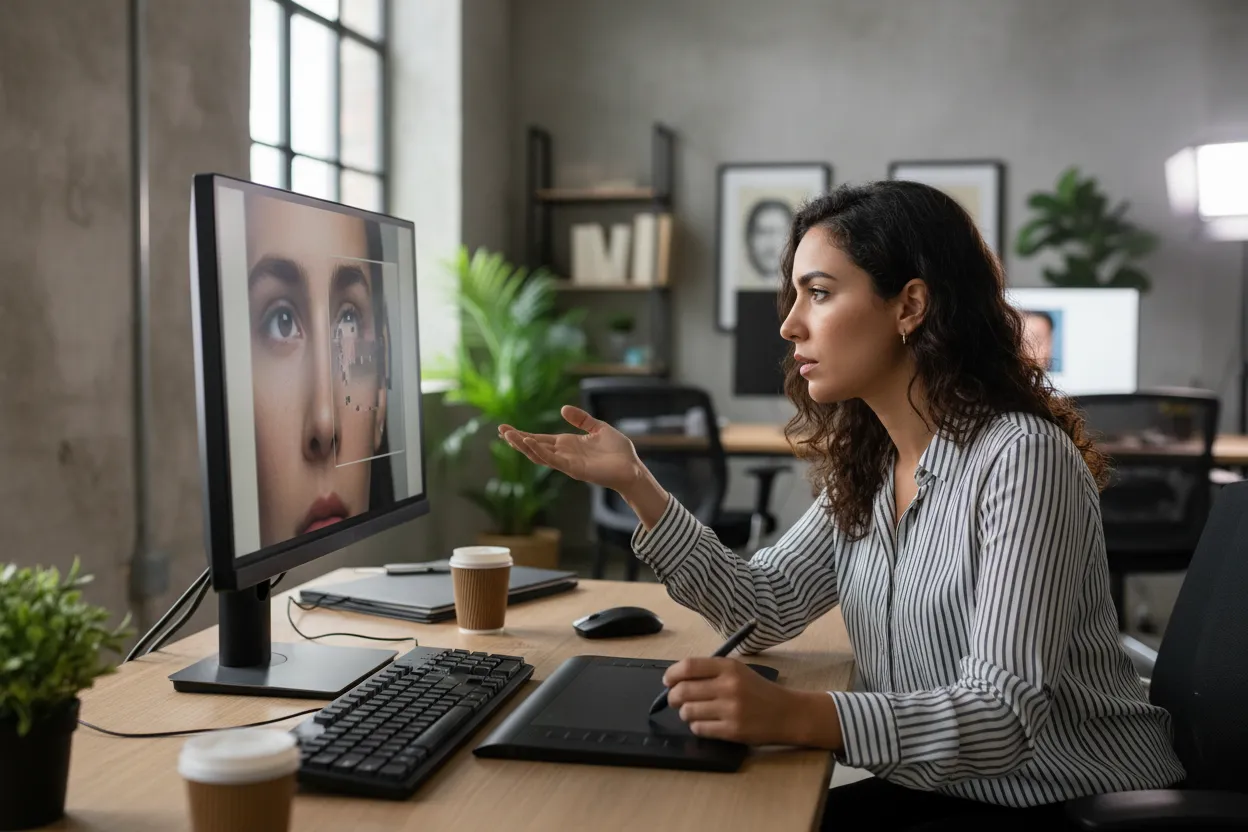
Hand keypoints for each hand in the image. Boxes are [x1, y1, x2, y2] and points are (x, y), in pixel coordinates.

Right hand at [498, 406, 642, 492]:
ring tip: (508, 435)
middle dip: (517, 440)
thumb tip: (562, 409)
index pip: (540, 439)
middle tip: (500, 430)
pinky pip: (553, 460)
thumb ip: (581, 419)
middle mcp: (564, 454)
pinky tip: (529, 443)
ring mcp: (567, 463)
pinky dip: (540, 452)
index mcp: (568, 444)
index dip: (523, 434)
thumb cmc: (618, 451)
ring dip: (523, 445)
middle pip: (534, 447)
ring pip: (539, 455)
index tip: (505, 428)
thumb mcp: (598, 428)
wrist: (632, 468)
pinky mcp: (574, 469)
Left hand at [664, 658, 842, 748]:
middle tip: (675, 700)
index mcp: (729, 667)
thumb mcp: (738, 672)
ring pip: (688, 711)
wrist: (787, 713)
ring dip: (685, 713)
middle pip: (683, 690)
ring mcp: (730, 710)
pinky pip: (699, 729)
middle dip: (673, 697)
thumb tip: (675, 681)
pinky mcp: (732, 731)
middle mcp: (729, 686)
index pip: (688, 666)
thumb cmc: (758, 691)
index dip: (672, 674)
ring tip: (693, 712)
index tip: (668, 681)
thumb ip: (710, 672)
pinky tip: (705, 723)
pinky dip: (697, 727)